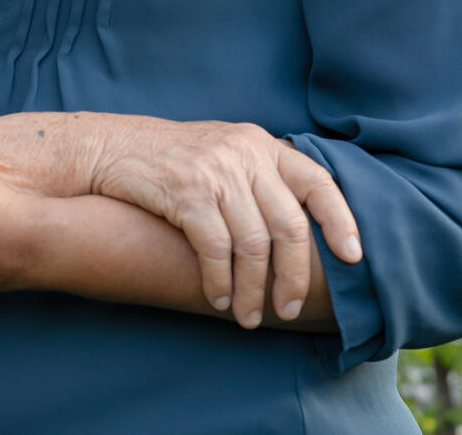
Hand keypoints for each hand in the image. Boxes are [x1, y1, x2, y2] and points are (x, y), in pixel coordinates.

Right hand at [92, 119, 361, 328]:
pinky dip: (221, 281)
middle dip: (293, 276)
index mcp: (260, 144)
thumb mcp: (222, 152)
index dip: (341, 220)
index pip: (317, 181)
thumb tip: (297, 231)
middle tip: (286, 309)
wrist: (109, 147)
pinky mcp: (186, 191)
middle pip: (288, 224)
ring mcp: (215, 171)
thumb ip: (257, 177)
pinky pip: (216, 248)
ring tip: (247, 317)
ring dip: (253, 290)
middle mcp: (244, 153)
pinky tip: (218, 299)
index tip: (353, 257)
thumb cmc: (168, 159)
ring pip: (254, 244)